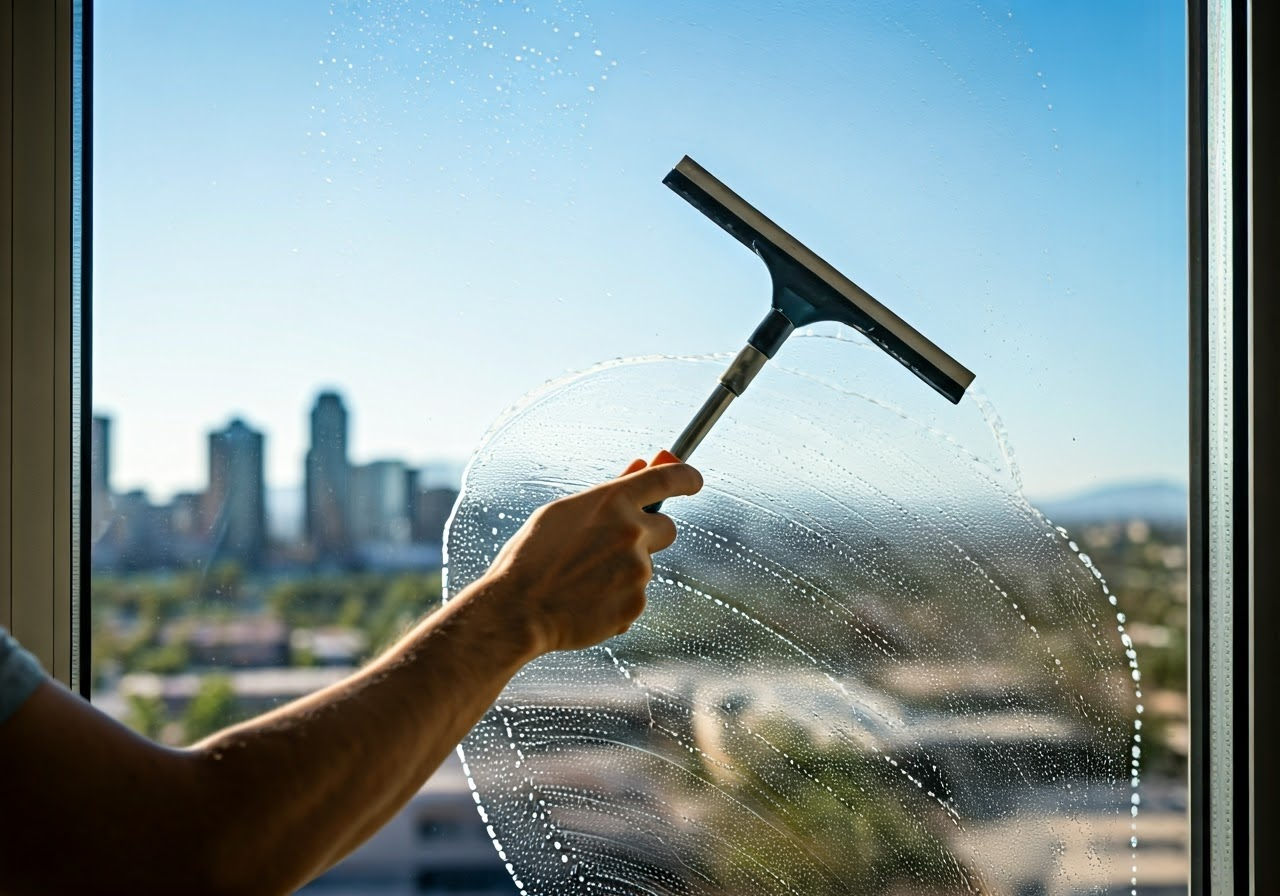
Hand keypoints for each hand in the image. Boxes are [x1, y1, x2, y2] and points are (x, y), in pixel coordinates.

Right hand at [483, 455, 701, 655]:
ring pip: (645, 566)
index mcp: (612, 502)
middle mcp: (632, 533)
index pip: (667, 478)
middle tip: (614, 547)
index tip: (694, 480)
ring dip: (624, 571)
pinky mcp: (636, 604)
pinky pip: (635, 597)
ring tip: (582, 581)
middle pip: (667, 527)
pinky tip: (586, 601)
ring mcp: (637, 571)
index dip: (686, 476)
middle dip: (649, 535)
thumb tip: (638, 467)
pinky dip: (617, 600)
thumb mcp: (562, 513)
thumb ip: (607, 493)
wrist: (517, 611)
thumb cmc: (531, 558)